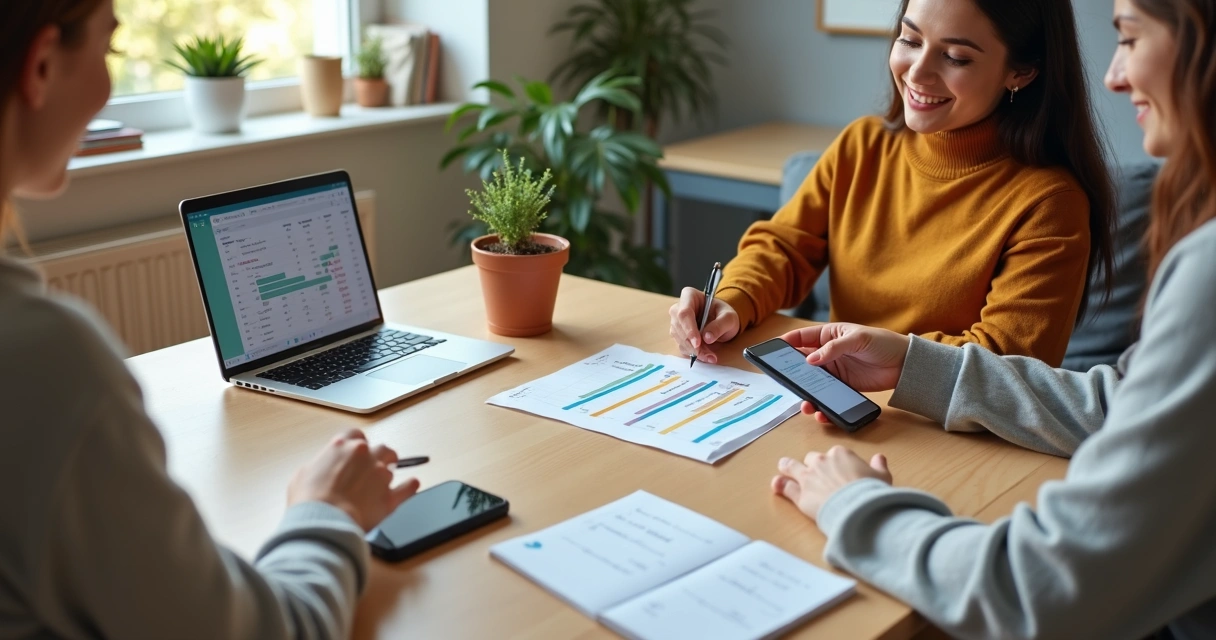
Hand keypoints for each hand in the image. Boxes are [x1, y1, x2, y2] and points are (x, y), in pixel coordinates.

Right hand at [288, 429, 419, 530]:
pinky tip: (411, 485)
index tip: (356, 452)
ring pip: (392, 465)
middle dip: (378, 457)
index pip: (355, 434)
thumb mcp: (301, 475)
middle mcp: (364, 455)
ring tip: (381, 482)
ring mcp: (380, 475)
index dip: (357, 444)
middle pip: (380, 448)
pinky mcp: (390, 496)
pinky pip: (408, 487)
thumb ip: (319, 465)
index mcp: (342, 446)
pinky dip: (410, 486)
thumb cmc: (309, 501)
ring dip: (387, 472)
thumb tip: (323, 469)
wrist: (323, 522)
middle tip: (372, 469)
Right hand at [669, 287, 739, 364]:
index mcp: (689, 296)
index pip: (684, 312)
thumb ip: (719, 325)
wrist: (722, 321)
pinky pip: (682, 346)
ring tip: (710, 357)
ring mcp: (676, 322)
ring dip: (694, 351)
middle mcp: (678, 308)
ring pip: (680, 339)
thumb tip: (707, 337)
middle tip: (708, 355)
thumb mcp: (728, 317)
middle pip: (679, 328)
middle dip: (693, 344)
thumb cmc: (723, 314)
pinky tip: (705, 356)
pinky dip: (693, 353)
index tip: (698, 343)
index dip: (689, 329)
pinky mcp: (678, 334)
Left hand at [771, 446, 891, 521]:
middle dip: (813, 465)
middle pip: (812, 459)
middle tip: (816, 474)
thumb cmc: (871, 492)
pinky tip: (777, 485)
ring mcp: (808, 477)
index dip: (836, 463)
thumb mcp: (882, 477)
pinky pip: (787, 487)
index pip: (834, 454)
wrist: (858, 509)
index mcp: (841, 454)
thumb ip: (878, 466)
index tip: (840, 471)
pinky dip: (781, 485)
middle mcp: (822, 462)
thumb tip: (879, 458)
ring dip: (788, 467)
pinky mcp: (800, 494)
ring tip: (783, 466)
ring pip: (793, 467)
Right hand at [781, 324, 909, 423]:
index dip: (786, 344)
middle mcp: (828, 353)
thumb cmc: (883, 343)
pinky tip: (821, 411)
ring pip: (812, 383)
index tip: (772, 352)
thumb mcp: (858, 339)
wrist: (905, 364)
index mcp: (828, 335)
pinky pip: (827, 396)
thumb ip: (833, 348)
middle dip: (791, 374)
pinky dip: (822, 405)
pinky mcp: (843, 387)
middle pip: (802, 363)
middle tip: (783, 383)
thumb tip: (810, 360)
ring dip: (806, 394)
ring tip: (805, 404)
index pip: (801, 338)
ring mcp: (834, 371)